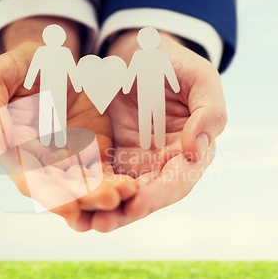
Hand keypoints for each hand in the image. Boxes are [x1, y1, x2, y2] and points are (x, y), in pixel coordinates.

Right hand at [0, 17, 136, 230]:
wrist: (53, 61)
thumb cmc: (20, 67)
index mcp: (12, 149)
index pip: (26, 176)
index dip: (45, 191)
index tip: (67, 204)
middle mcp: (39, 162)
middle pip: (60, 187)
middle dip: (83, 197)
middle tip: (108, 200)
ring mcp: (67, 160)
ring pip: (83, 185)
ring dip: (103, 194)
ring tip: (125, 195)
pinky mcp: (91, 153)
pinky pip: (103, 172)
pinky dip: (115, 182)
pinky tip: (131, 186)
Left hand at [87, 30, 226, 230]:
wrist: (138, 53)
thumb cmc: (174, 64)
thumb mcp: (199, 78)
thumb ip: (209, 112)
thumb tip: (197, 151)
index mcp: (190, 152)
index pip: (177, 182)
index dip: (159, 195)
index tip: (137, 203)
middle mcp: (162, 165)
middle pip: (144, 198)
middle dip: (122, 213)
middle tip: (99, 224)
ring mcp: (134, 164)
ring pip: (119, 196)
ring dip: (100, 212)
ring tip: (80, 224)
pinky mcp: (109, 157)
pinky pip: (97, 179)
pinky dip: (85, 193)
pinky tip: (67, 204)